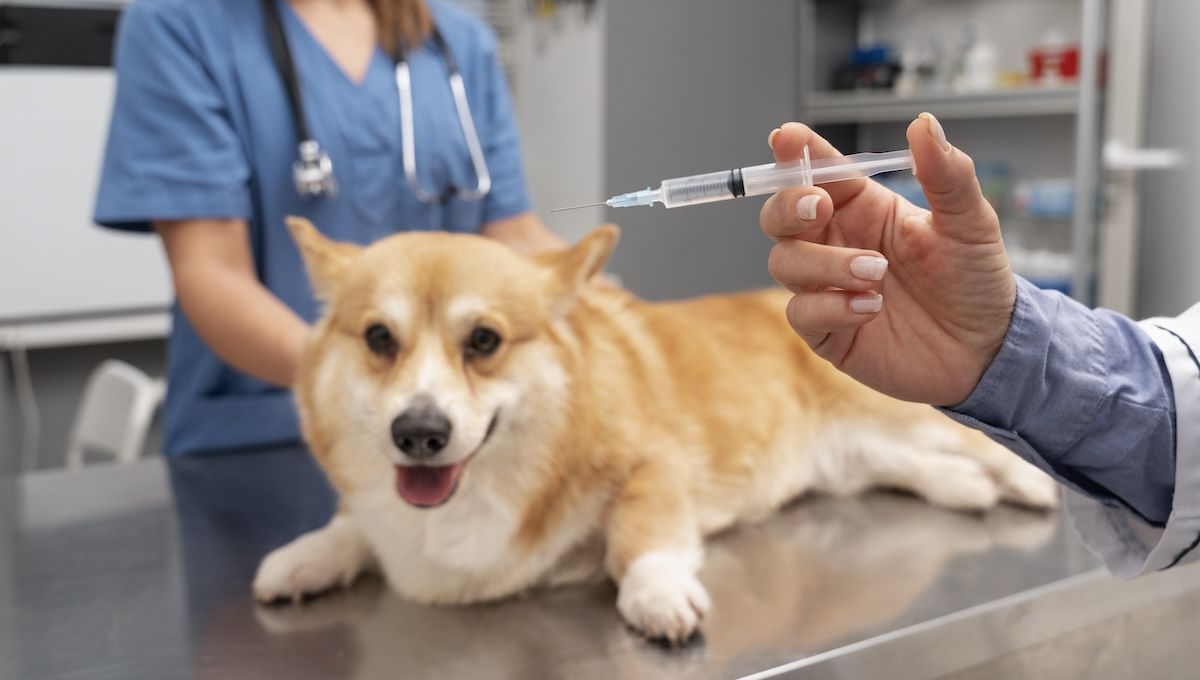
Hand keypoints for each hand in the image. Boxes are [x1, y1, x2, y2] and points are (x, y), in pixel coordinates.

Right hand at [760, 116, 1015, 405]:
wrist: (986, 350)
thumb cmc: (975, 281)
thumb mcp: (970, 222)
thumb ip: (946, 174)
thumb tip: (924, 123)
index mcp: (863, 208)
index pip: (819, 172)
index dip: (797, 153)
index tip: (786, 137)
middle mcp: (837, 243)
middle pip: (779, 216)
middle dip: (788, 206)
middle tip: (819, 206)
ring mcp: (826, 288)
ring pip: (784, 262)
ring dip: (825, 264)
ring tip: (876, 273)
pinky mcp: (826, 330)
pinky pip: (801, 312)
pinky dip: (831, 306)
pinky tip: (870, 308)